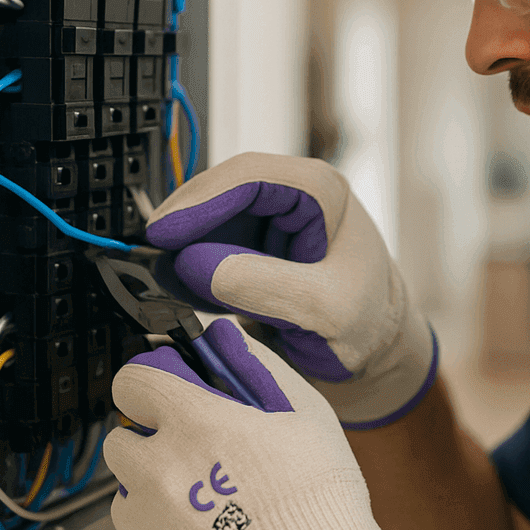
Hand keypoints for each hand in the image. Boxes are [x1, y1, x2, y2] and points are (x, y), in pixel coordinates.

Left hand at [103, 316, 421, 529]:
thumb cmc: (320, 504)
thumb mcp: (308, 416)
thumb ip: (258, 368)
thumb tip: (227, 339)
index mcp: (197, 422)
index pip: (133, 380)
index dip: (151, 386)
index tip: (166, 397)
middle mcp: (159, 468)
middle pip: (123, 437)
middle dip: (153, 442)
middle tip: (198, 458)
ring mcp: (142, 520)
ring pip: (126, 488)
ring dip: (154, 489)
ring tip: (207, 507)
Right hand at [145, 152, 437, 428]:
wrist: (376, 352)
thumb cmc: (368, 324)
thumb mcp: (322, 310)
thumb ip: (262, 285)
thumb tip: (196, 264)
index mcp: (323, 193)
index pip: (250, 178)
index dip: (202, 202)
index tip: (165, 231)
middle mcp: (296, 195)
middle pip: (223, 189)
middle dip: (186, 221)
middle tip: (152, 254)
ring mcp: (273, 219)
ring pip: (212, 215)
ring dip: (185, 242)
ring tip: (163, 276)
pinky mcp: (256, 245)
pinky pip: (212, 242)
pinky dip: (191, 263)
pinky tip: (178, 286)